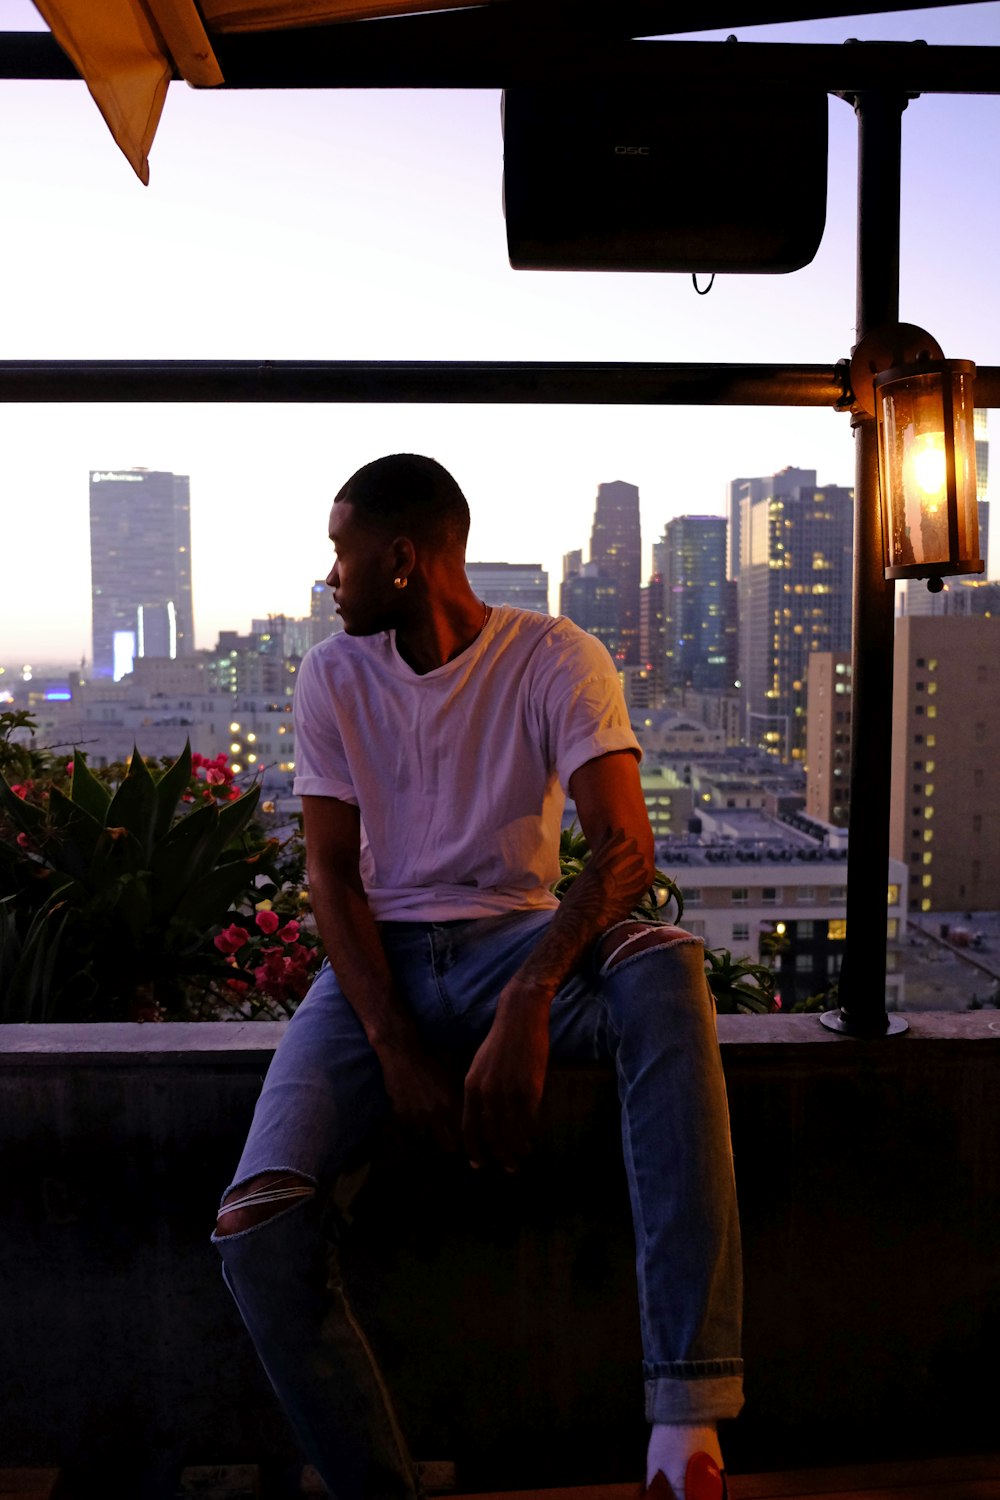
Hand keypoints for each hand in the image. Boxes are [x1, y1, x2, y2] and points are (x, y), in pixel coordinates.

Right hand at [376, 1035, 461, 1153]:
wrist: (402, 1055)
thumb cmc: (429, 1062)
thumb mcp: (449, 1077)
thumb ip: (458, 1097)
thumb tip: (471, 1112)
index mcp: (451, 1103)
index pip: (462, 1133)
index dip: (464, 1140)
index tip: (463, 1143)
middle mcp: (435, 1113)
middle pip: (447, 1145)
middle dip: (449, 1146)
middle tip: (449, 1146)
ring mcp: (417, 1117)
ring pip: (427, 1144)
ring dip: (430, 1144)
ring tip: (431, 1146)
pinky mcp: (400, 1117)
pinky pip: (408, 1135)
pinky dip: (411, 1137)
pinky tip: (412, 1136)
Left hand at [462, 989, 550, 1171]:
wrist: (519, 1019)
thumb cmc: (501, 1041)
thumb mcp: (480, 1066)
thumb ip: (480, 1091)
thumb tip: (485, 1118)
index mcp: (471, 1087)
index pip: (469, 1128)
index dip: (474, 1150)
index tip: (479, 1164)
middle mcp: (487, 1093)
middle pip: (491, 1135)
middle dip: (500, 1156)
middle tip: (509, 1168)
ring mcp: (508, 1091)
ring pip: (511, 1132)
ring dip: (518, 1149)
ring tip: (524, 1155)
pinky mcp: (529, 1088)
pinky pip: (529, 1120)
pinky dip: (531, 1132)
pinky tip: (534, 1137)